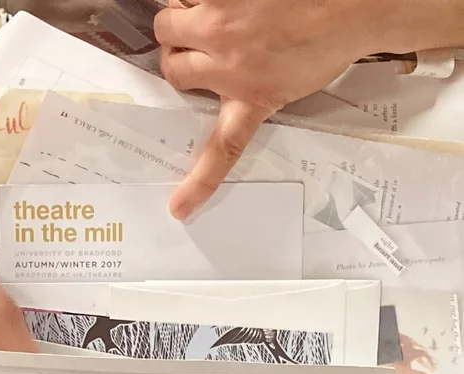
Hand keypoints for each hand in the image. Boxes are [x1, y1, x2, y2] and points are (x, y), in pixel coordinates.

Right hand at [154, 0, 396, 218]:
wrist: (352, 3)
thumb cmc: (333, 35)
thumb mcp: (296, 83)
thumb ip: (257, 91)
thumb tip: (236, 84)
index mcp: (253, 98)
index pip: (221, 150)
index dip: (198, 183)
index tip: (181, 207)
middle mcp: (229, 67)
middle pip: (173, 69)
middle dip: (180, 55)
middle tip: (199, 43)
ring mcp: (219, 26)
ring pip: (167, 25)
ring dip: (180, 15)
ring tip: (208, 9)